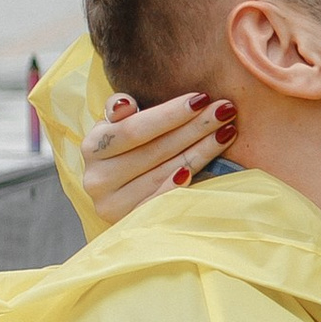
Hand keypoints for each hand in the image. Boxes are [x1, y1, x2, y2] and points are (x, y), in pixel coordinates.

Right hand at [77, 88, 234, 222]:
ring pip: (166, 173)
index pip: (135, 128)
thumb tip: (125, 105)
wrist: (118, 195)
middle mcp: (98, 179)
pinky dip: (179, 186)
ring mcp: (113, 205)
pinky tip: (199, 170)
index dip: (170, 113)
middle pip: (156, 150)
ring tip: (228, 131)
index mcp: (92, 148)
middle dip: (195, 127)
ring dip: (201, 151)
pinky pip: (161, 202)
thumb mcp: (115, 127)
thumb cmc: (124, 151)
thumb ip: (117, 109)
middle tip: (226, 110)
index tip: (202, 98)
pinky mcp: (131, 223)